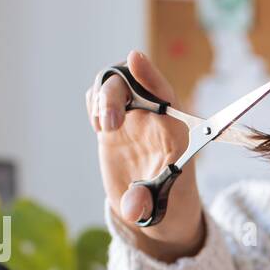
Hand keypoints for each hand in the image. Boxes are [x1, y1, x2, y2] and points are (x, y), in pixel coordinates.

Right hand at [87, 49, 205, 260]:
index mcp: (174, 129)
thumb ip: (145, 205)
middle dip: (114, 95)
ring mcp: (132, 116)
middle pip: (131, 83)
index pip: (164, 93)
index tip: (135, 59)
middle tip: (108, 124)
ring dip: (102, 99)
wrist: (154, 204)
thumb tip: (131, 210)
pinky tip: (101, 127)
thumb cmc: (167, 202)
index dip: (150, 75)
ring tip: (104, 128)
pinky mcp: (113, 121)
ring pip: (114, 85)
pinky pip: (101, 96)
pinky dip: (95, 104)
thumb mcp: (160, 207)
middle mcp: (153, 116)